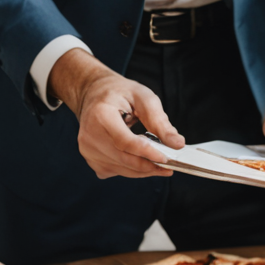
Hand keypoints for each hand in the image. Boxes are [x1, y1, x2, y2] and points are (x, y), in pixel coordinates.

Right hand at [52, 50, 182, 178]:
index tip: (166, 158)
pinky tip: (141, 158)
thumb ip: (159, 120)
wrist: (94, 95)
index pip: (125, 142)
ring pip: (122, 169)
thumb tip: (177, 144)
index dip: (147, 152)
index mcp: (101, 115)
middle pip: (124, 159)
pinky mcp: (91, 160)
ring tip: (159, 160)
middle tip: (170, 164)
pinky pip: (117, 171)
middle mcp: (89, 135)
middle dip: (150, 165)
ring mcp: (88, 150)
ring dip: (143, 169)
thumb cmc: (120, 93)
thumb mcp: (143, 97)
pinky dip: (132, 169)